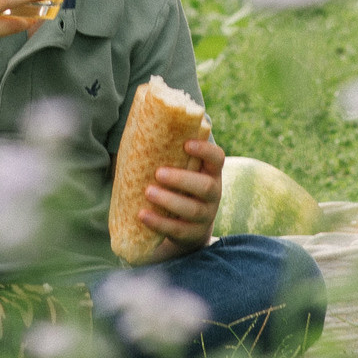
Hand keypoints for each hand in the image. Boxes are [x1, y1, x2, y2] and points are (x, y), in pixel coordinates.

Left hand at [138, 137, 223, 261]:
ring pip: (193, 210)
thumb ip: (169, 153)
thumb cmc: (177, 187)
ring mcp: (206, 216)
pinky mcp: (193, 234)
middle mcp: (214, 193)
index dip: (205, 150)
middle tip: (158, 173)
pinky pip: (179, 230)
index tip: (186, 144)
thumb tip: (141, 123)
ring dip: (169, 200)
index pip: (217, 158)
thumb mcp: (180, 170)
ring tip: (148, 192)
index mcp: (211, 172)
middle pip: (206, 186)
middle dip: (182, 179)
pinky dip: (160, 223)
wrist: (186, 226)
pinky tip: (143, 215)